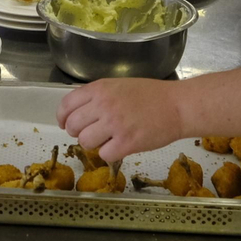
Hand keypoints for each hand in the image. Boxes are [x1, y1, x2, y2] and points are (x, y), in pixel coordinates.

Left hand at [58, 78, 186, 162]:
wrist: (177, 106)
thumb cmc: (151, 95)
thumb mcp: (119, 86)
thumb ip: (98, 96)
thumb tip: (78, 112)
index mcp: (100, 89)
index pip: (66, 105)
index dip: (63, 118)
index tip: (65, 124)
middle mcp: (104, 105)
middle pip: (72, 126)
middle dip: (78, 133)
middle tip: (91, 133)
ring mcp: (115, 124)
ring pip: (85, 142)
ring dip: (94, 144)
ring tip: (107, 139)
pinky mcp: (127, 143)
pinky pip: (104, 155)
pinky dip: (110, 154)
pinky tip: (120, 146)